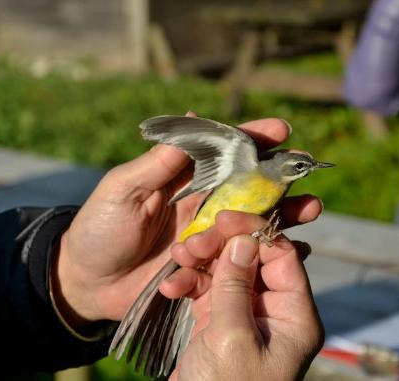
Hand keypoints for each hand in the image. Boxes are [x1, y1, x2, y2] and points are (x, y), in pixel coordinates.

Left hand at [51, 116, 322, 325]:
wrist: (87, 281)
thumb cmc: (99, 229)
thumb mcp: (122, 190)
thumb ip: (158, 163)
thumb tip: (192, 117)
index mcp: (183, 178)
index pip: (223, 152)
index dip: (252, 138)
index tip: (280, 130)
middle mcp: (201, 203)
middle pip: (248, 185)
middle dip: (279, 177)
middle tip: (307, 172)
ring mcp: (207, 236)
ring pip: (253, 219)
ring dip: (282, 213)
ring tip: (310, 209)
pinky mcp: (209, 266)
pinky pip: (243, 257)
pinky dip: (268, 252)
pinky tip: (295, 251)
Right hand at [164, 211, 323, 380]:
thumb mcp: (232, 337)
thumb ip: (236, 285)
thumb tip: (244, 240)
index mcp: (294, 316)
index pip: (283, 256)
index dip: (256, 232)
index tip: (225, 218)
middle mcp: (273, 311)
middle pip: (253, 259)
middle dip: (222, 246)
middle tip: (193, 241)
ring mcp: (245, 315)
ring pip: (227, 271)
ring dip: (200, 262)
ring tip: (177, 260)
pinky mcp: (219, 322)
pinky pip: (207, 290)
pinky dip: (189, 284)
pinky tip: (170, 287)